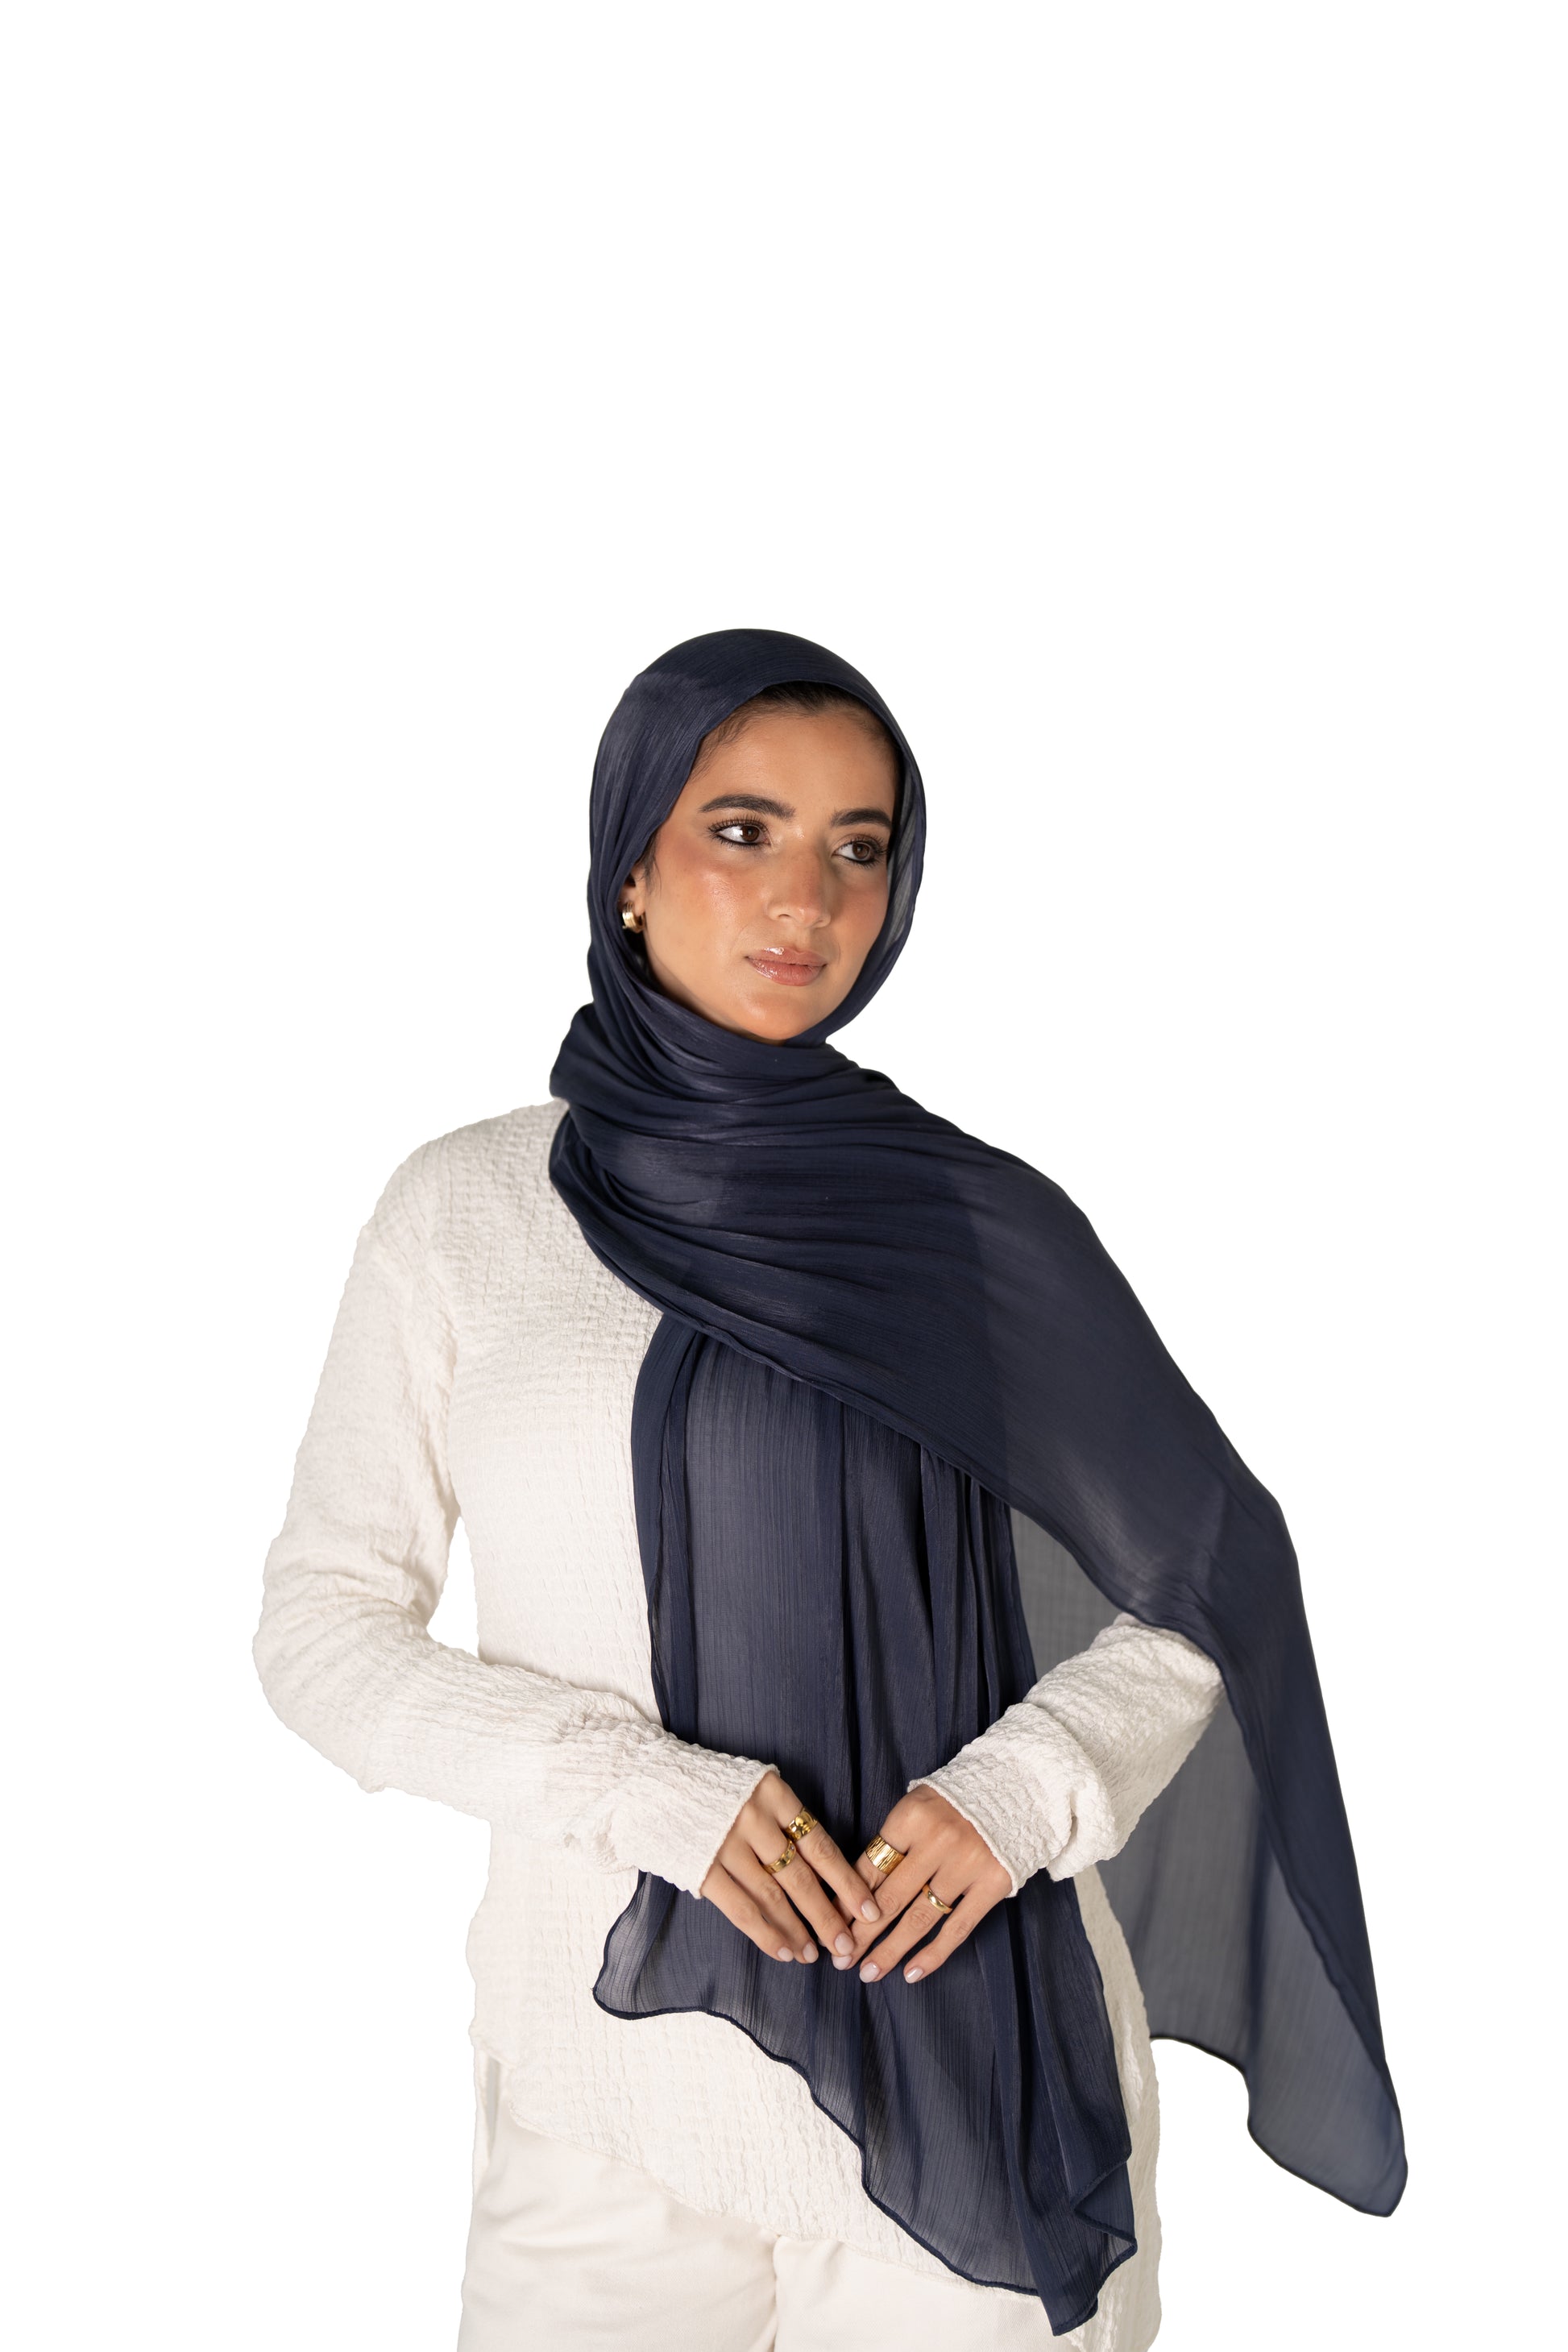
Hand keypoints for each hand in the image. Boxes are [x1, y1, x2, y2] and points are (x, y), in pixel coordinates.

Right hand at [699, 1771, 884, 1964]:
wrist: (651, 1779)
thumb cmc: (713, 1788)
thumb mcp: (755, 1786)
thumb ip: (784, 1819)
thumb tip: (822, 1870)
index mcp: (775, 1794)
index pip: (821, 1845)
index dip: (847, 1882)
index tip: (869, 1910)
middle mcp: (753, 1818)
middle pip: (801, 1877)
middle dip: (828, 1916)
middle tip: (848, 1945)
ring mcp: (725, 1843)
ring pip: (772, 1897)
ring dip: (797, 1930)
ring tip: (814, 1954)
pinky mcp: (701, 1866)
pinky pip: (740, 1908)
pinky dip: (765, 1933)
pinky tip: (783, 1951)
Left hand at [844, 1785, 1010, 1985]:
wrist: (1015, 1790)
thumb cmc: (953, 1803)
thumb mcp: (917, 1807)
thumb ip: (891, 1842)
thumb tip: (854, 1890)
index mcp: (912, 1817)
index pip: (870, 1868)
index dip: (847, 1902)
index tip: (830, 1926)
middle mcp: (937, 1841)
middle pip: (889, 1898)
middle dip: (861, 1933)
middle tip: (840, 1960)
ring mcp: (966, 1865)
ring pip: (919, 1919)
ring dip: (890, 1951)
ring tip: (868, 1972)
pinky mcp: (992, 1884)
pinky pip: (957, 1928)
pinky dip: (933, 1954)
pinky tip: (910, 1973)